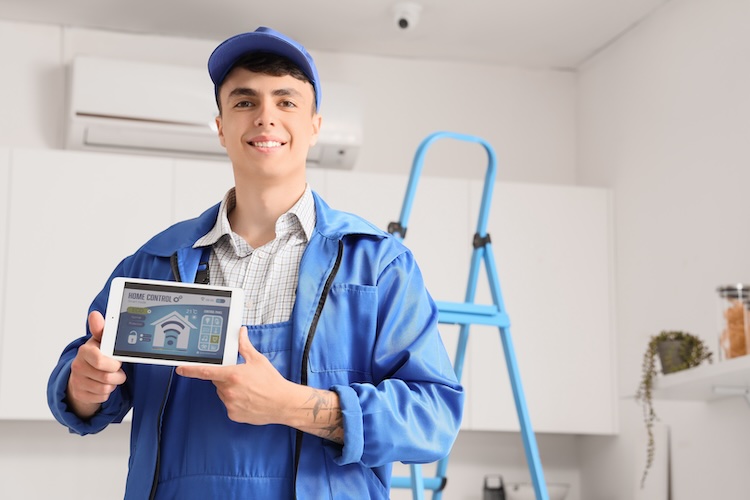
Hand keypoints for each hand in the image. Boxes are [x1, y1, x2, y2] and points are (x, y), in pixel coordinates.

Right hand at [66, 311, 126, 418]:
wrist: (83, 374)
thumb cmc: (96, 355)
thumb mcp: (101, 341)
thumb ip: (100, 329)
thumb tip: (94, 314)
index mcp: (85, 351)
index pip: (100, 361)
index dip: (113, 364)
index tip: (117, 362)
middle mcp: (78, 366)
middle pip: (106, 377)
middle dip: (117, 375)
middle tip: (118, 371)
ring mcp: (77, 381)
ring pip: (105, 389)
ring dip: (112, 384)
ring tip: (109, 376)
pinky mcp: (79, 394)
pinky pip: (101, 398)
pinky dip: (106, 393)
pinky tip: (102, 385)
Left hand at [176, 327, 294, 424]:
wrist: (282, 403)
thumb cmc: (272, 382)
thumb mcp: (258, 360)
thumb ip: (245, 346)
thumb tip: (241, 333)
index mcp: (232, 375)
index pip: (205, 372)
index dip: (190, 370)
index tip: (180, 369)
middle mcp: (228, 390)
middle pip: (217, 381)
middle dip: (226, 378)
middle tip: (242, 377)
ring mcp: (230, 404)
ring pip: (223, 394)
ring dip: (231, 390)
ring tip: (249, 390)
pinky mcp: (233, 414)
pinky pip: (229, 405)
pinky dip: (236, 402)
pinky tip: (249, 399)